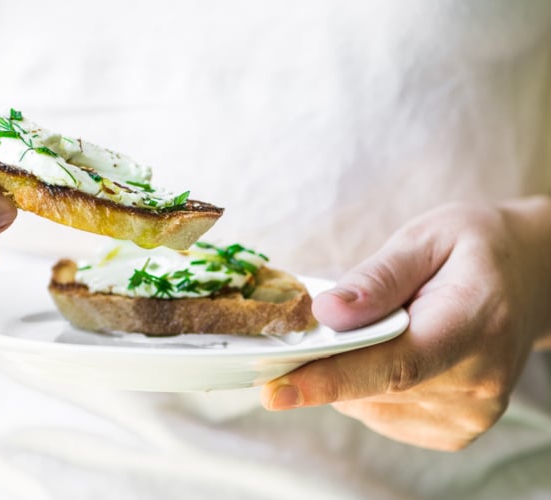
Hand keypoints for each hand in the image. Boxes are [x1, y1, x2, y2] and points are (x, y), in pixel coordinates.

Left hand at [261, 198, 550, 450]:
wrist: (529, 281)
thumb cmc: (472, 251)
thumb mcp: (426, 239)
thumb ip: (377, 278)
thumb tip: (326, 312)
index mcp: (472, 324)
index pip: (394, 365)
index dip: (331, 380)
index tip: (275, 390)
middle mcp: (478, 381)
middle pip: (371, 387)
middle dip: (325, 361)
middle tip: (317, 324)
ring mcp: (469, 414)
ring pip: (367, 405)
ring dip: (349, 371)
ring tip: (380, 329)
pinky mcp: (455, 431)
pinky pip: (380, 414)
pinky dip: (366, 387)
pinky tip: (391, 353)